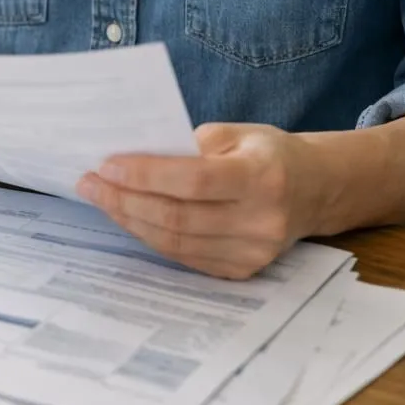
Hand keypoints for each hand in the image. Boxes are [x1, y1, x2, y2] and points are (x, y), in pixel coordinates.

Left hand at [75, 123, 330, 279]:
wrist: (315, 191)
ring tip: (100, 197)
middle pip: (178, 216)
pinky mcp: (242, 270)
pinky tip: (128, 216)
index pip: (193, 181)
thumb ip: (189, 145)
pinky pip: (184, 256)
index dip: (145, 175)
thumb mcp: (237, 133)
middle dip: (124, 199)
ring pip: (175, 241)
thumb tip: (130, 156)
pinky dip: (150, 236)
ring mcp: (253, 252)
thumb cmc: (267, 154)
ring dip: (130, 219)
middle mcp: (261, 220)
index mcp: (262, 177)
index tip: (106, 164)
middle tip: (89, 182)